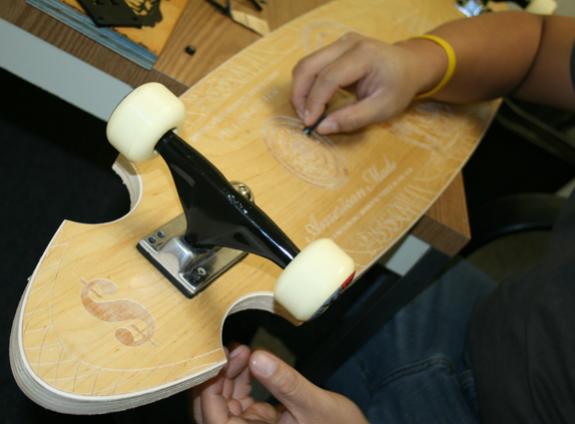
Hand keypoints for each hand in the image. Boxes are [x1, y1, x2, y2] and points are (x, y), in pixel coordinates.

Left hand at [192, 345, 367, 423]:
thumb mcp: (314, 405)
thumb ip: (285, 383)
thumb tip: (258, 357)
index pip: (213, 418)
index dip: (209, 387)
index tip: (221, 357)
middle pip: (213, 410)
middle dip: (218, 377)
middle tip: (233, 350)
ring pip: (225, 402)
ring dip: (229, 375)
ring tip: (242, 350)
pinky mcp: (261, 423)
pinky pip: (241, 400)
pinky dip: (242, 379)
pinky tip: (249, 360)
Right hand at [291, 32, 444, 133]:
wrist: (410, 65)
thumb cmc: (400, 87)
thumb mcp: (383, 109)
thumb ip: (353, 119)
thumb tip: (322, 128)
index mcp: (364, 55)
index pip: (328, 77)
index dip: (315, 102)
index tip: (311, 124)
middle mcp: (347, 44)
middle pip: (308, 66)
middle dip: (300, 96)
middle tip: (305, 119)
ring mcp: (339, 43)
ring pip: (305, 65)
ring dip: (301, 91)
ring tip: (309, 112)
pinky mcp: (334, 48)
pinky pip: (311, 66)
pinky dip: (307, 85)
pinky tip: (316, 102)